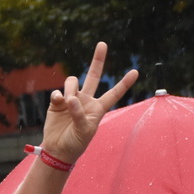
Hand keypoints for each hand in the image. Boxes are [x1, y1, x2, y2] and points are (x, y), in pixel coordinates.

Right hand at [40, 42, 139, 164]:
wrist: (58, 150)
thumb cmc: (76, 143)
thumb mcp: (84, 132)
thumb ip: (79, 114)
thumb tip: (70, 98)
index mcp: (98, 108)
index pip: (114, 93)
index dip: (124, 83)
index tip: (136, 72)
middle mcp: (86, 100)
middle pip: (93, 76)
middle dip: (98, 60)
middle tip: (102, 44)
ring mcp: (71, 99)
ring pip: (72, 82)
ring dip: (70, 88)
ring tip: (67, 101)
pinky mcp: (58, 102)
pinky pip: (57, 92)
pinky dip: (58, 96)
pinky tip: (58, 103)